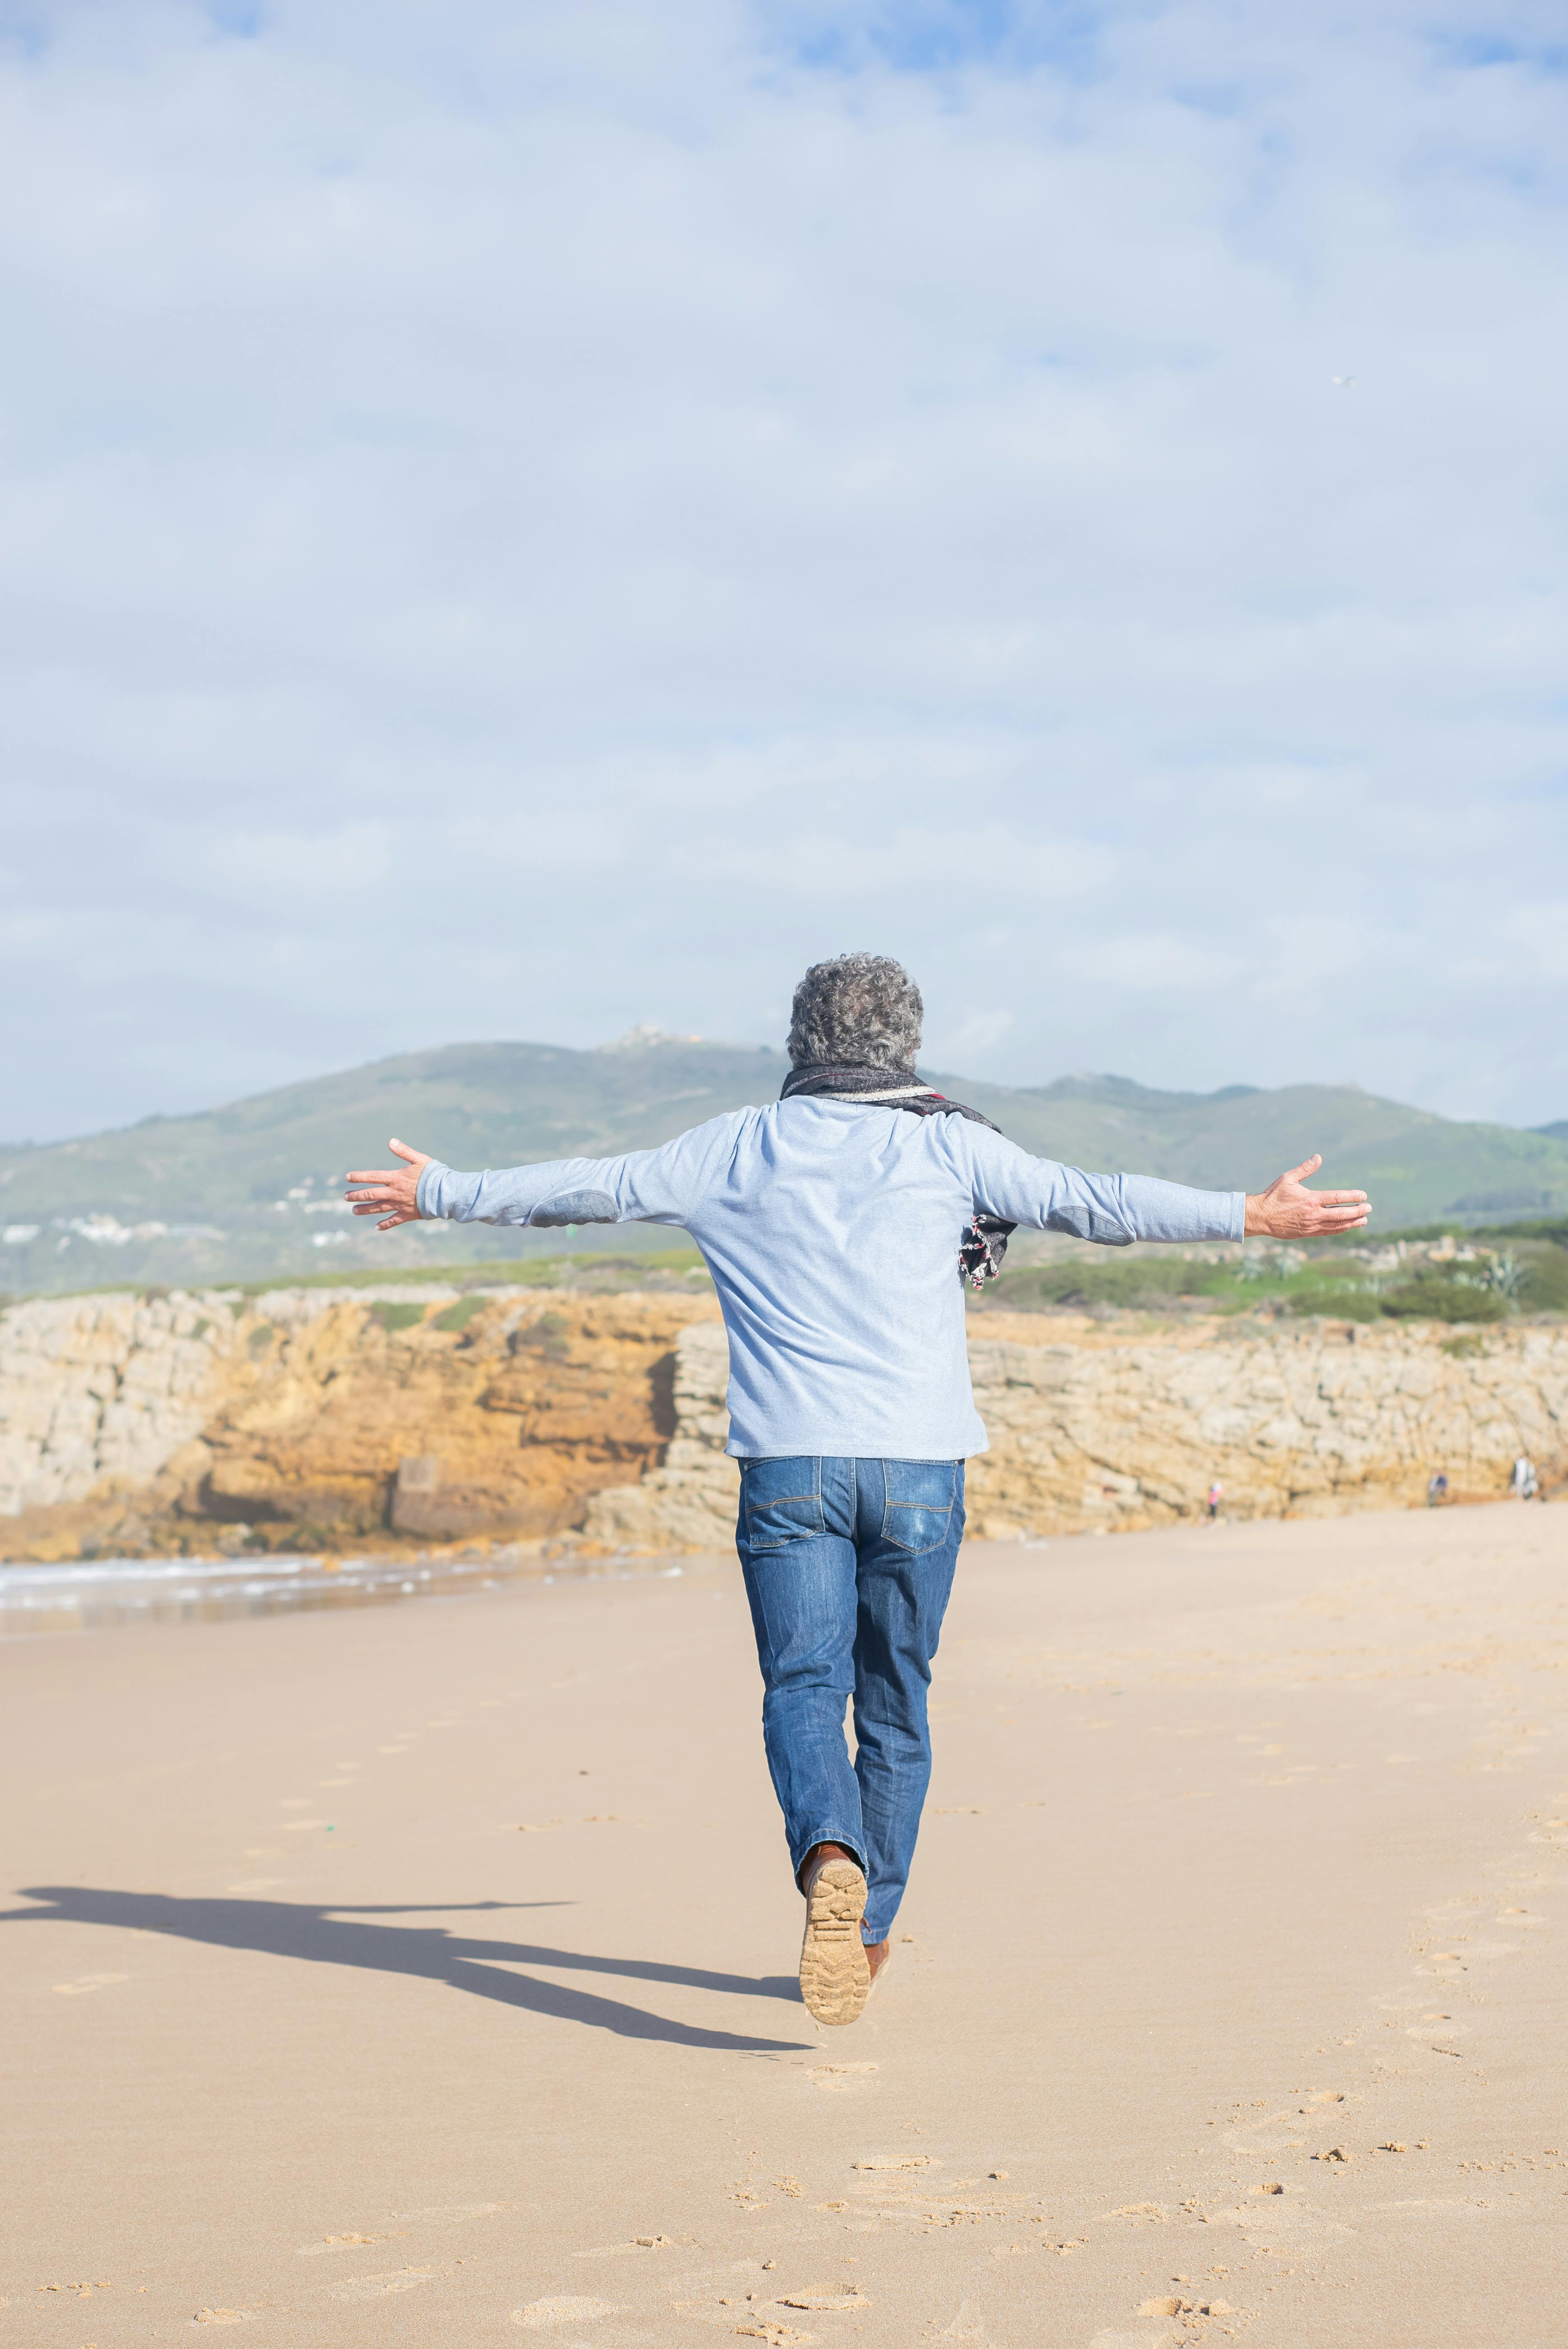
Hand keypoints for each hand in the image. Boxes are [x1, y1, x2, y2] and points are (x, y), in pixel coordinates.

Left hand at [344, 1139, 431, 1229]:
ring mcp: (400, 1205)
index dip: (359, 1176)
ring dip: (365, 1209)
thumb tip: (390, 1141)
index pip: (372, 1176)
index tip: (347, 1177)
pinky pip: (393, 1221)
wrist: (445, 1193)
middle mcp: (394, 1192)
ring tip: (354, 1211)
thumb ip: (404, 1151)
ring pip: (378, 1208)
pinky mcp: (408, 1215)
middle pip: (371, 1194)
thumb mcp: (419, 1159)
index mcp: (396, 1178)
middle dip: (357, 1195)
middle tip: (346, 1197)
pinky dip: (385, 1224)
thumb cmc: (434, 1174)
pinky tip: (377, 1227)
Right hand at [1245, 1155, 1368, 1239]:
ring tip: (1364, 1220)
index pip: (1337, 1198)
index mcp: (1310, 1199)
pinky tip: (1347, 1227)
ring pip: (1337, 1225)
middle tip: (1368, 1208)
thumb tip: (1318, 1157)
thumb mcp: (1287, 1178)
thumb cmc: (1273, 1196)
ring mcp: (1311, 1225)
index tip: (1363, 1195)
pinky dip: (1340, 1230)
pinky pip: (1328, 1232)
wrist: (1261, 1217)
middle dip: (1357, 1211)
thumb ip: (1305, 1169)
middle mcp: (1313, 1214)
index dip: (1352, 1196)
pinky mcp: (1307, 1233)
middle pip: (1341, 1214)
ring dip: (1352, 1222)